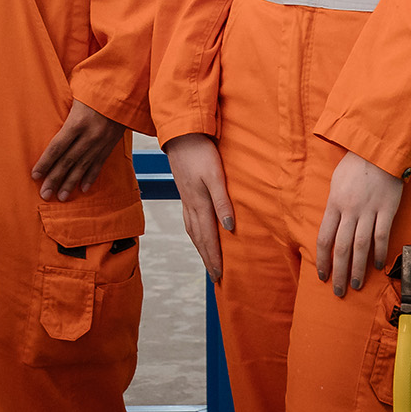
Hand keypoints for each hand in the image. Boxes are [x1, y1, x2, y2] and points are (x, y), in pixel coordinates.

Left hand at [30, 98, 125, 200]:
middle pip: (68, 161)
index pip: (57, 147)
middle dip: (54, 179)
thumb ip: (60, 107)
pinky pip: (98, 164)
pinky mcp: (110, 145)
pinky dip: (89, 177)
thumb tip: (41, 112)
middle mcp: (89, 136)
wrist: (125, 91)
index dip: (45, 163)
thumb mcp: (75, 94)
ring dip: (70, 183)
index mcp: (77, 122)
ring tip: (61, 197)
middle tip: (44, 194)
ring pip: (82, 167)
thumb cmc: (95, 88)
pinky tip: (82, 188)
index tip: (35, 175)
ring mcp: (101, 143)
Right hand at [163, 133, 235, 280]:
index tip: (220, 274)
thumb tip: (229, 228)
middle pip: (199, 238)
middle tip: (215, 276)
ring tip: (207, 259)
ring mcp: (186, 199)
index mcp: (200, 204)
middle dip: (207, 258)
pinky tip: (197, 232)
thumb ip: (222, 201)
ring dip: (200, 247)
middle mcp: (191, 205)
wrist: (181, 135)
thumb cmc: (200, 152)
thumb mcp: (215, 175)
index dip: (214, 257)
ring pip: (192, 230)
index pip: (208, 237)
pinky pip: (189, 219)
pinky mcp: (185, 192)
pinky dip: (194, 232)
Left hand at [315, 151, 404, 295]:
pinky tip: (377, 266)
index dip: (322, 259)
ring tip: (356, 285)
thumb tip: (333, 228)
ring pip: (361, 246)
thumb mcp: (336, 183)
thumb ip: (334, 206)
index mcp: (334, 204)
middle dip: (339, 272)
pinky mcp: (386, 210)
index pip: (324, 238)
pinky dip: (379, 253)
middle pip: (341, 247)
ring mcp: (368, 211)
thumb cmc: (355, 166)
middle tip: (338, 291)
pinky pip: (382, 236)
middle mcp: (349, 210)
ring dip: (358, 268)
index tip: (322, 275)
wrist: (378, 151)